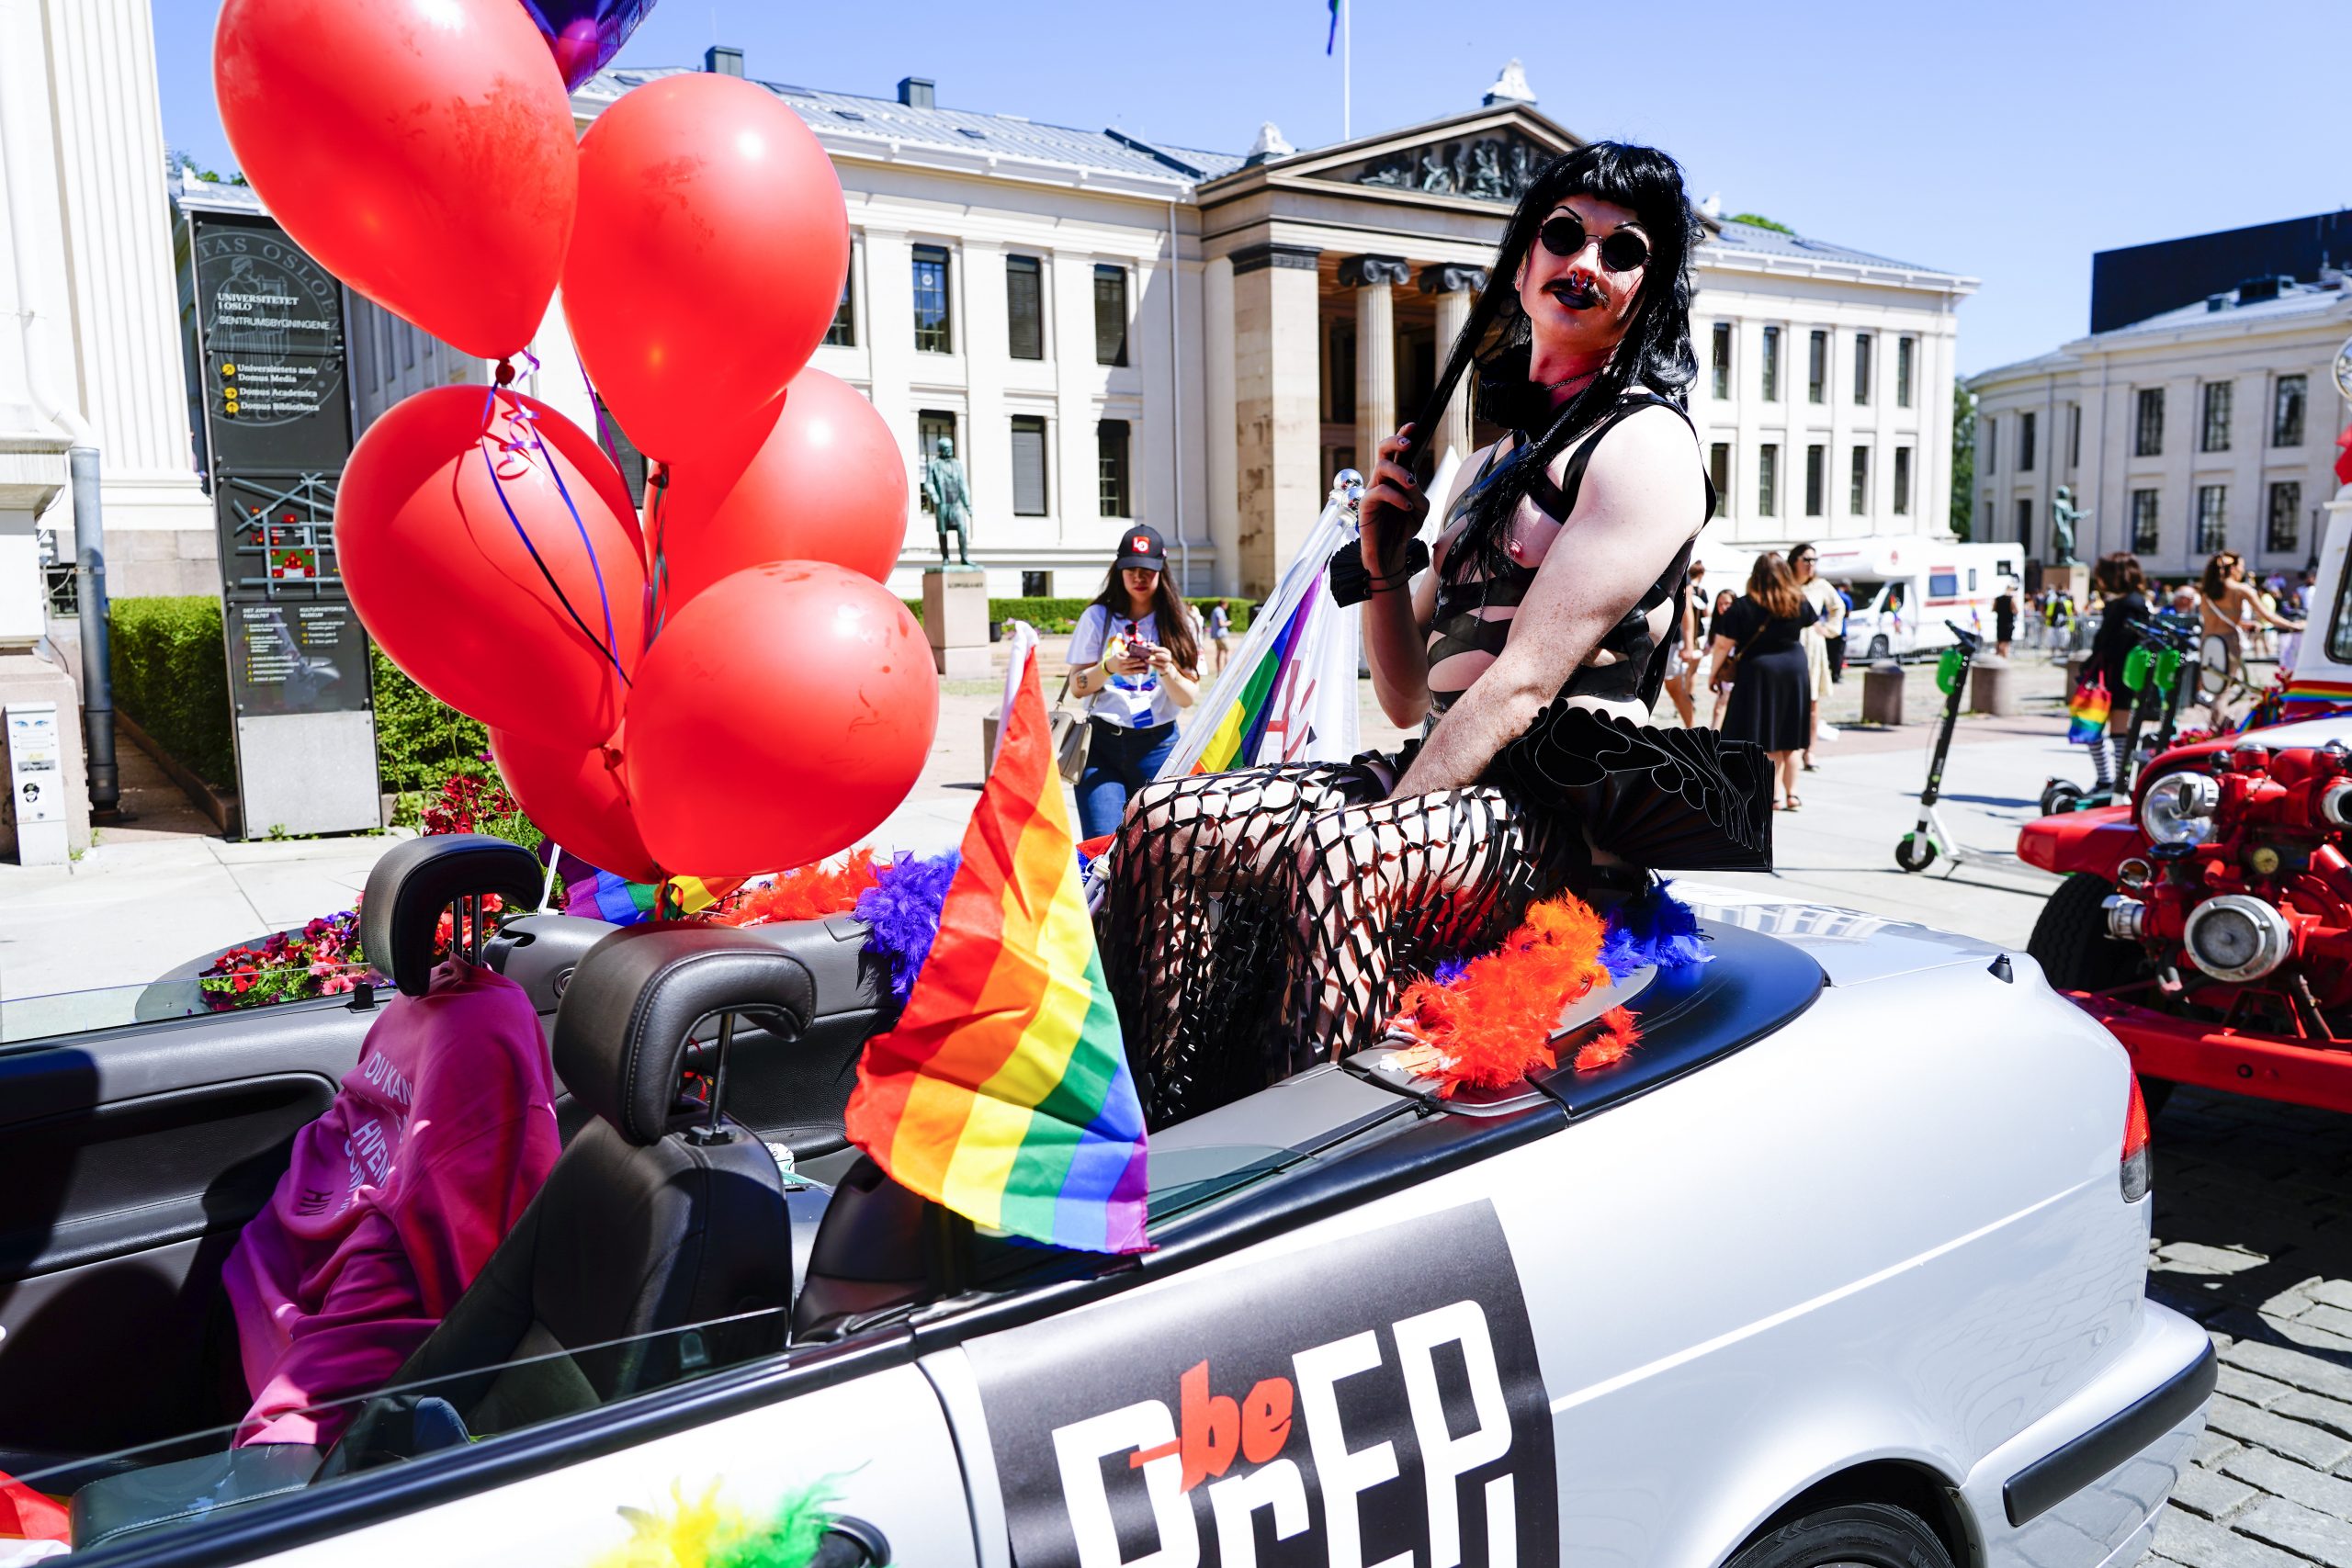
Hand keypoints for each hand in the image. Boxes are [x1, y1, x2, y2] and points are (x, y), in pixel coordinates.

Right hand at [1105, 646, 1149, 675]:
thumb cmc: (1116, 657)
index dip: (1134, 659)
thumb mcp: (1119, 653)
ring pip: (1131, 671)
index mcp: (1119, 660)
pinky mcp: (1123, 674)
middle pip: (1130, 666)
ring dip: (1139, 671)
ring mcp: (1122, 671)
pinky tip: (1141, 672)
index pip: (1128, 660)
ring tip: (1145, 670)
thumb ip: (1126, 653)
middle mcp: (1121, 666)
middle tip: (1144, 663)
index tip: (1140, 658)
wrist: (1110, 666)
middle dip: (1138, 665)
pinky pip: (1131, 674)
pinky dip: (1136, 673)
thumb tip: (1134, 654)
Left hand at [1144, 643, 1176, 675]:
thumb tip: (1148, 643)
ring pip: (1161, 663)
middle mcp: (1168, 658)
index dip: (1156, 649)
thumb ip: (1153, 647)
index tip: (1148, 648)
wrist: (1165, 668)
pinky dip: (1154, 666)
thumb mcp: (1157, 652)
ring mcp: (1167, 664)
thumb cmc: (1160, 658)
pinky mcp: (1164, 670)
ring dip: (1153, 661)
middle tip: (1149, 653)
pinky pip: (1159, 668)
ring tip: (1146, 659)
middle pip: (1164, 656)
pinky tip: (1149, 664)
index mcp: (1167, 652)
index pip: (1163, 650)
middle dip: (1156, 654)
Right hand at [1359, 425, 1427, 572]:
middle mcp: (1383, 479)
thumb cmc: (1404, 527)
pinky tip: (1406, 506)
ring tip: (1411, 484)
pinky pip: (1379, 492)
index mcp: (1397, 477)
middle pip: (1383, 450)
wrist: (1390, 553)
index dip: (1404, 435)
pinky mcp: (1365, 505)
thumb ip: (1417, 491)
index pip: (1398, 452)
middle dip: (1395, 441)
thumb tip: (1410, 480)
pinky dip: (1395, 497)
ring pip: (1381, 468)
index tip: (1414, 426)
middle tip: (1407, 444)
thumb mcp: (1420, 508)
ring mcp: (1373, 490)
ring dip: (1399, 472)